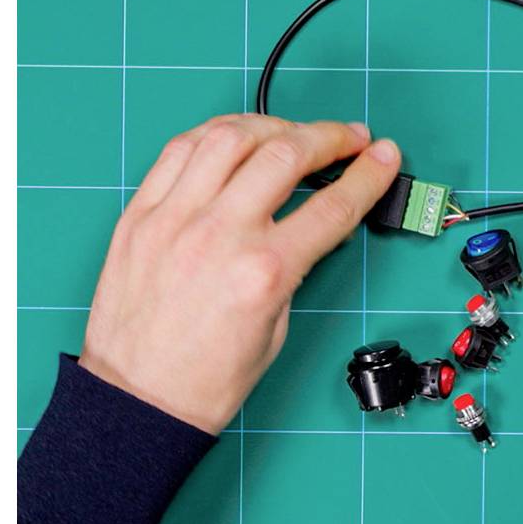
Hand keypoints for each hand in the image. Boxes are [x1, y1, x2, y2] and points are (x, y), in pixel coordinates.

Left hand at [79, 114, 400, 433]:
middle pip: (286, 154)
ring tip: (292, 132)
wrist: (139, 399)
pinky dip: (215, 134)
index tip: (383, 156)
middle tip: (348, 137)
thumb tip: (311, 220)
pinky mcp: (140, 215)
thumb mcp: (277, 324)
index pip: (333, 205)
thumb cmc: (208, 378)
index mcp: (263, 272)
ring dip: (273, 125)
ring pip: (230, 137)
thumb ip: (295, 265)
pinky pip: (179, 151)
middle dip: (329, 137)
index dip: (368, 174)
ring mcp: (174, 219)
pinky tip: (236, 138)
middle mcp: (219, 235)